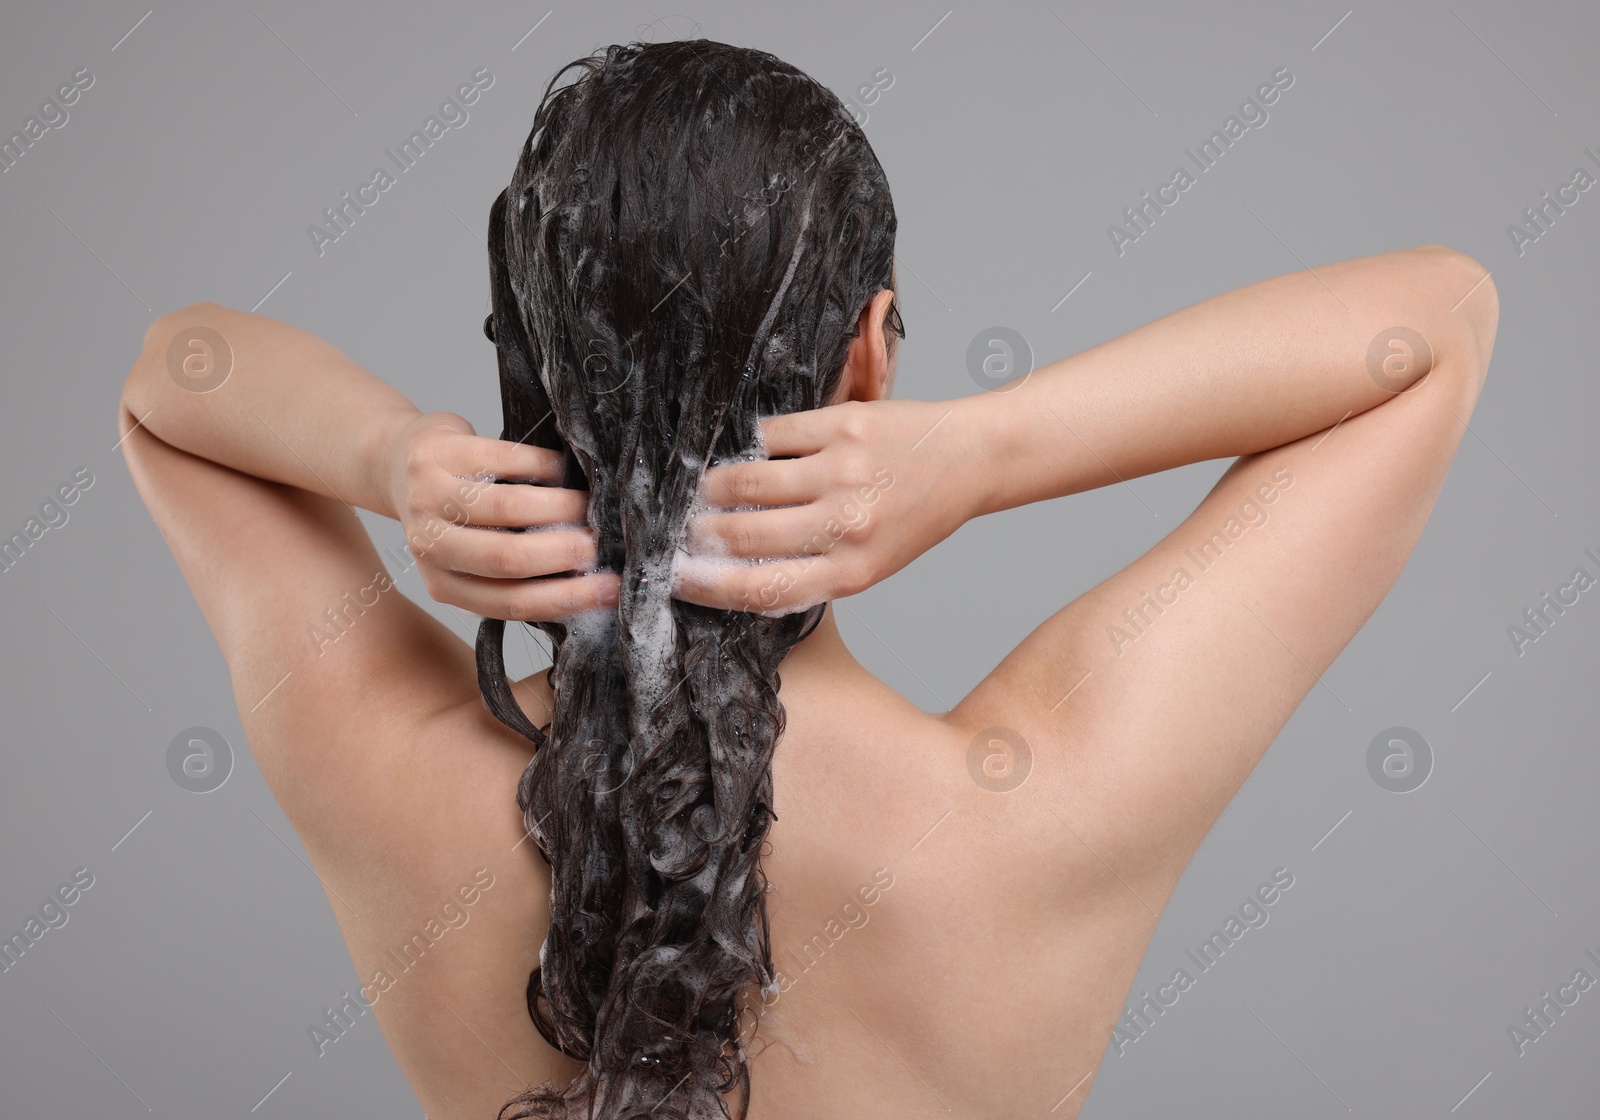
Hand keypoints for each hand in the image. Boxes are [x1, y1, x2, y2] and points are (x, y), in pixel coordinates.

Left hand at [384, 411, 618, 619]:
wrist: (396, 463)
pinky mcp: (438, 454)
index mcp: (443, 585)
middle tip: (600, 543)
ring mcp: (429, 498)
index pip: (510, 602)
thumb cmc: (452, 516)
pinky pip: (505, 460)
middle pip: (508, 558)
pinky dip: (545, 467)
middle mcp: (431, 546)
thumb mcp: (472, 557)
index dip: (566, 598)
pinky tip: (562, 470)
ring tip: (589, 506)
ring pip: (508, 508)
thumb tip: (591, 583)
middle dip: (566, 552)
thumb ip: (515, 575)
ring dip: (561, 507)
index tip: (611, 590)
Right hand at [671, 398, 983, 614]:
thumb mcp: (868, 564)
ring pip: (748, 479)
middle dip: (703, 532)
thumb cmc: (913, 517)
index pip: (761, 589)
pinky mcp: (845, 424)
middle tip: (686, 527)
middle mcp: (848, 524)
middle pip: (743, 533)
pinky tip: (748, 452)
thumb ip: (809, 570)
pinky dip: (752, 445)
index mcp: (854, 572)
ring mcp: (845, 470)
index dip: (708, 587)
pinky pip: (772, 435)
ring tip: (707, 490)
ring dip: (715, 486)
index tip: (677, 578)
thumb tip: (730, 570)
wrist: (970, 459)